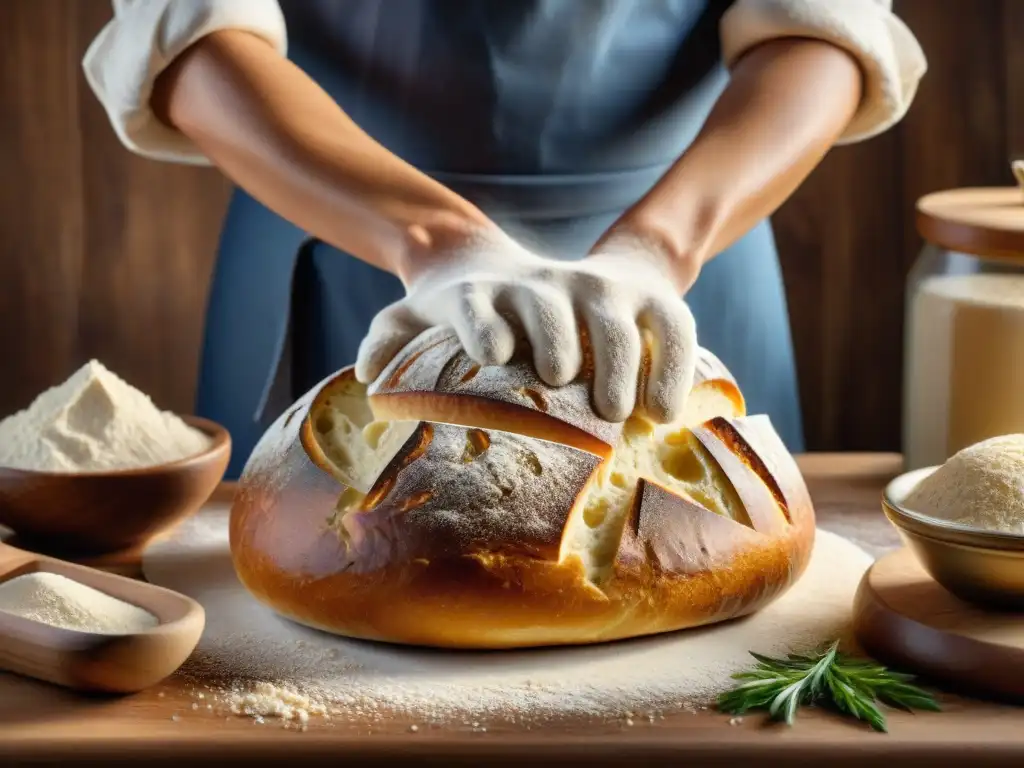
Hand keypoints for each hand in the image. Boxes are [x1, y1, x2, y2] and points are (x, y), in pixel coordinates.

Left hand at [355, 228, 697, 423]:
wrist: (564, 271)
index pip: (478, 301)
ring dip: (618, 359)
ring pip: (615, 315)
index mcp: (486, 293)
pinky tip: (664, 410)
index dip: (483, 321)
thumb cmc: (483, 311)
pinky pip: (673, 326)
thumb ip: (391, 339)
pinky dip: (673, 364)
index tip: (492, 354)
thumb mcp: (426, 314)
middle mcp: (545, 285)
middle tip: (560, 380)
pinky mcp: (649, 299)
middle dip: (557, 336)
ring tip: (617, 411)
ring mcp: (601, 289)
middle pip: (551, 303)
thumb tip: (367, 376)